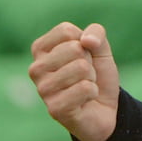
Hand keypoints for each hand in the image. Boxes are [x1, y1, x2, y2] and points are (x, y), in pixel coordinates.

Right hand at [29, 22, 120, 140]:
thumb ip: (96, 32)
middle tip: (84, 76)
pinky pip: (85, 88)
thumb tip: (86, 41)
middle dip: (89, 62)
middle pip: (74, 48)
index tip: (82, 57)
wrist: (105, 109)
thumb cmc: (97, 74)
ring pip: (81, 68)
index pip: (66, 31)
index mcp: (40, 49)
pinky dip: (93, 92)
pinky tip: (85, 101)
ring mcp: (43, 90)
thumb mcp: (100, 48)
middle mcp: (36, 69)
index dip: (84, 43)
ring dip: (91, 78)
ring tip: (83, 88)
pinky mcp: (54, 109)